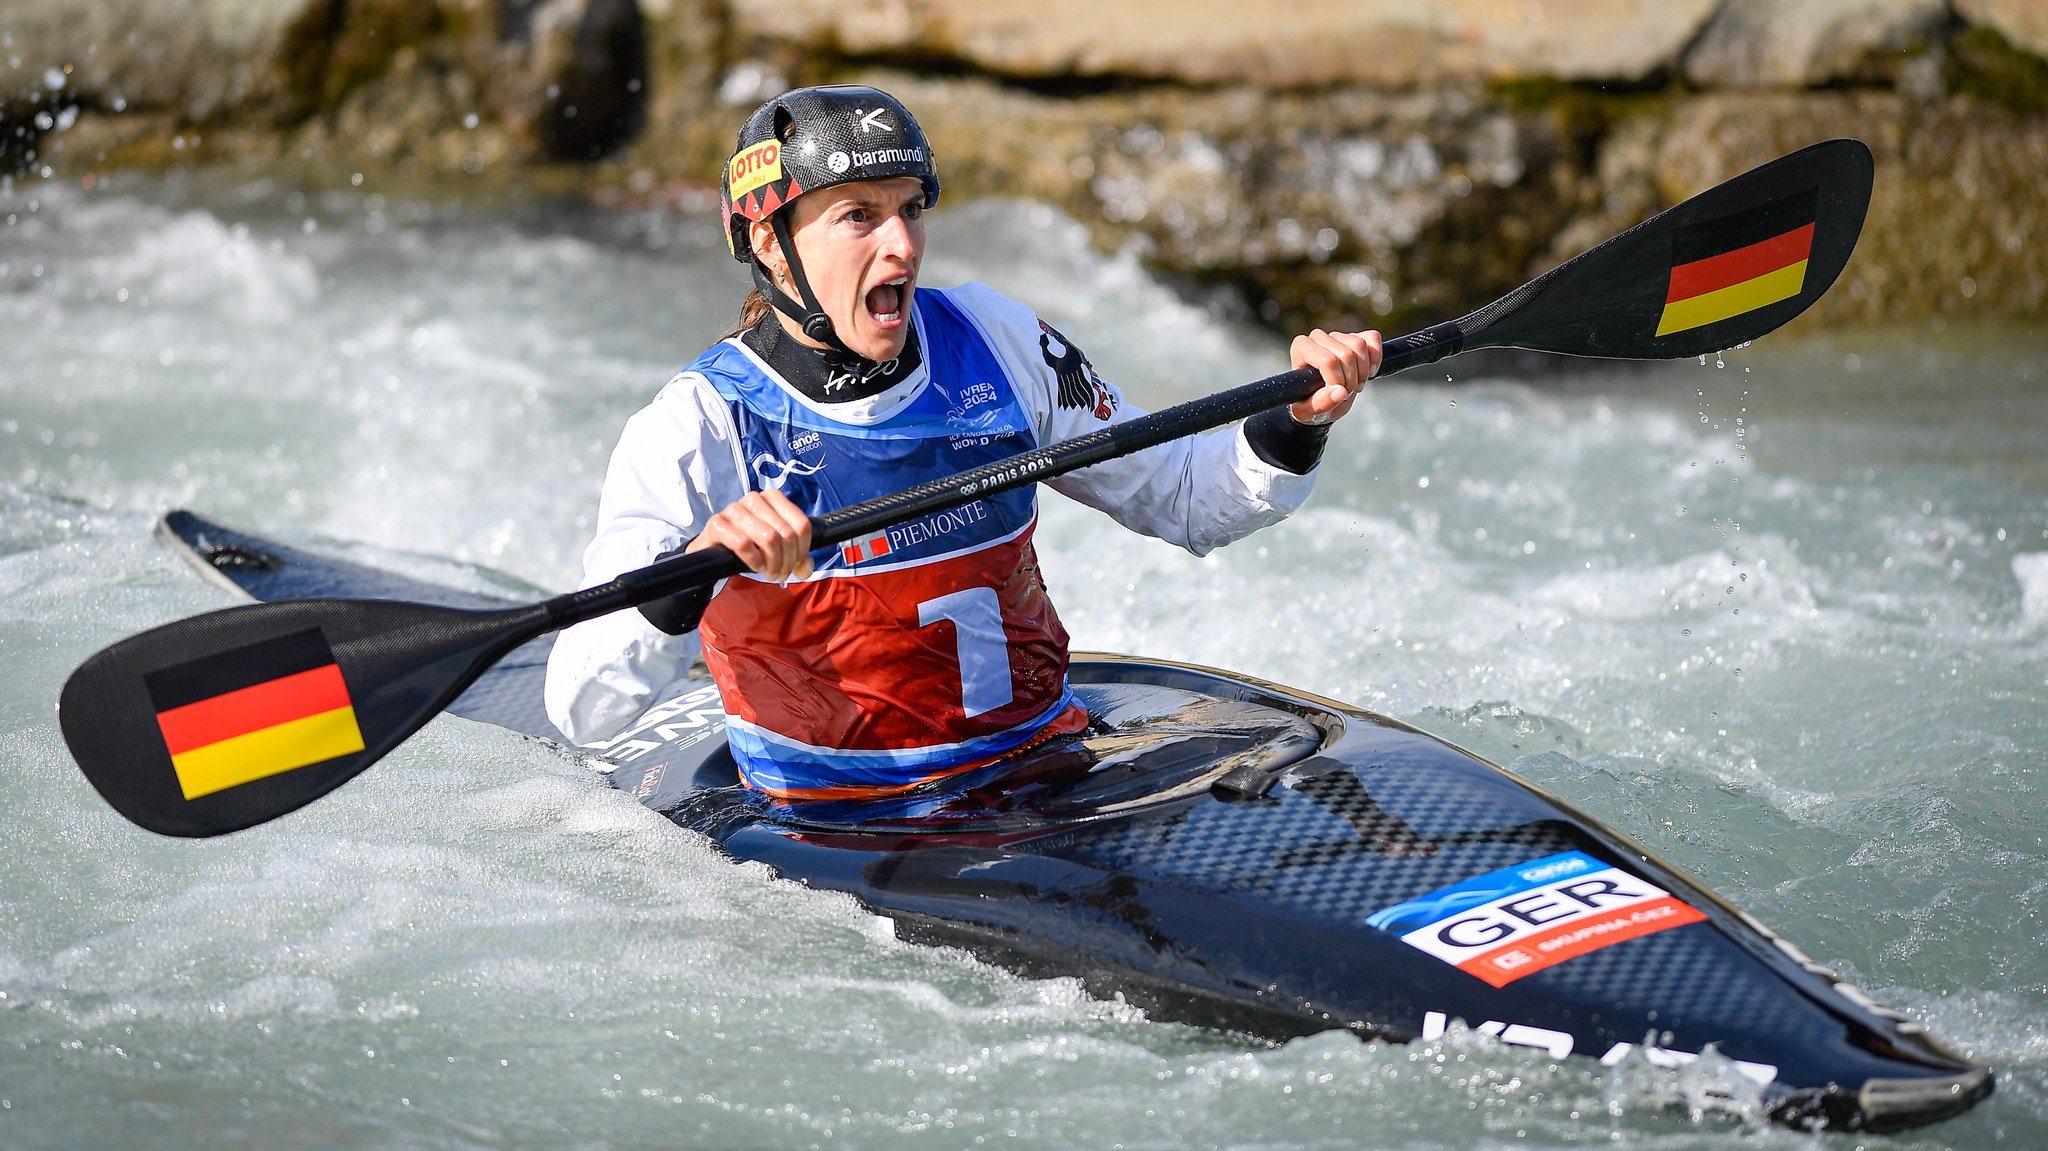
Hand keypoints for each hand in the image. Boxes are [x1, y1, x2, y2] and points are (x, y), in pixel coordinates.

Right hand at [688, 488, 814, 581]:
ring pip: (769, 538)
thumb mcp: (777, 549)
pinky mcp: (717, 523)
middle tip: (780, 574)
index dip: (803, 550)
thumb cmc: (750, 545)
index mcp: (773, 497)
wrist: (713, 550)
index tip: (795, 564)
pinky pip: (744, 544)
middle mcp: (754, 498)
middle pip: (787, 534)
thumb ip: (797, 557)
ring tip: (768, 572)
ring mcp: (734, 509)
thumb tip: (805, 569)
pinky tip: (754, 566)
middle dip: (787, 561)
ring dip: (772, 563)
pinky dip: (754, 560)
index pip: (802, 525)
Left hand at [1287, 328, 1381, 424]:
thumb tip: (1340, 392)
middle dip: (1351, 379)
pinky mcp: (1355, 336)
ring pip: (1360, 345)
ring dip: (1363, 372)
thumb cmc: (1310, 404)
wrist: (1323, 402)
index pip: (1328, 360)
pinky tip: (1369, 372)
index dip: (1337, 380)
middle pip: (1346, 354)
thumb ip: (1320, 404)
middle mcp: (1317, 337)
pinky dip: (1376, 357)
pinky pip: (1372, 337)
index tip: (1337, 394)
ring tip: (1355, 386)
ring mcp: (1337, 335)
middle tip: (1346, 393)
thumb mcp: (1309, 411)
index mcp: (1301, 348)